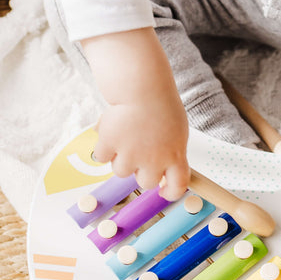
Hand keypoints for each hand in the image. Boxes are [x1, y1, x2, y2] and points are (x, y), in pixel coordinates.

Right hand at [82, 28, 189, 198]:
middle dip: (141, 171)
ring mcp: (131, 154)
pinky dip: (105, 146)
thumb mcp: (177, 131)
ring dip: (121, 158)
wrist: (142, 87)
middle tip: (140, 152)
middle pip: (145, 183)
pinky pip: (102, 157)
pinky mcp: (110, 145)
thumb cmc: (160, 107)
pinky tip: (113, 130)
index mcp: (175, 155)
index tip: (163, 190)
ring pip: (121, 172)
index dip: (170, 192)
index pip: (178, 187)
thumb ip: (171, 153)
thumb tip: (163, 176)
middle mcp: (154, 160)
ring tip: (127, 135)